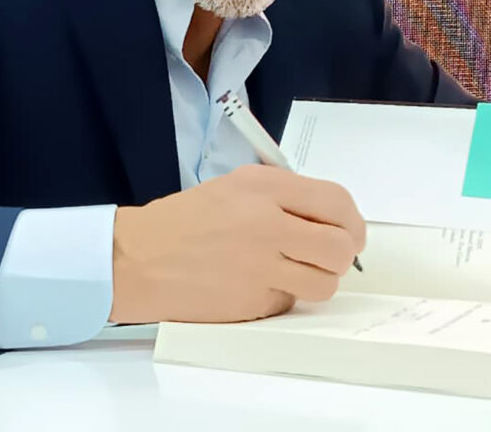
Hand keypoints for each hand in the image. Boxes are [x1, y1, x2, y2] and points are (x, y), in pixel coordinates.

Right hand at [108, 163, 365, 324]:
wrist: (138, 258)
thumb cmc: (184, 220)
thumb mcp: (234, 187)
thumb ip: (282, 195)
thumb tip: (329, 217)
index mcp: (263, 187)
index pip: (335, 202)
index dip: (351, 221)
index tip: (349, 232)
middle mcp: (267, 223)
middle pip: (340, 247)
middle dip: (342, 255)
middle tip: (327, 257)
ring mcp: (260, 266)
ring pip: (325, 283)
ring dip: (318, 280)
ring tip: (295, 272)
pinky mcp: (252, 301)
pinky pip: (290, 302)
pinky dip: (283, 296)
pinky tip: (258, 284)